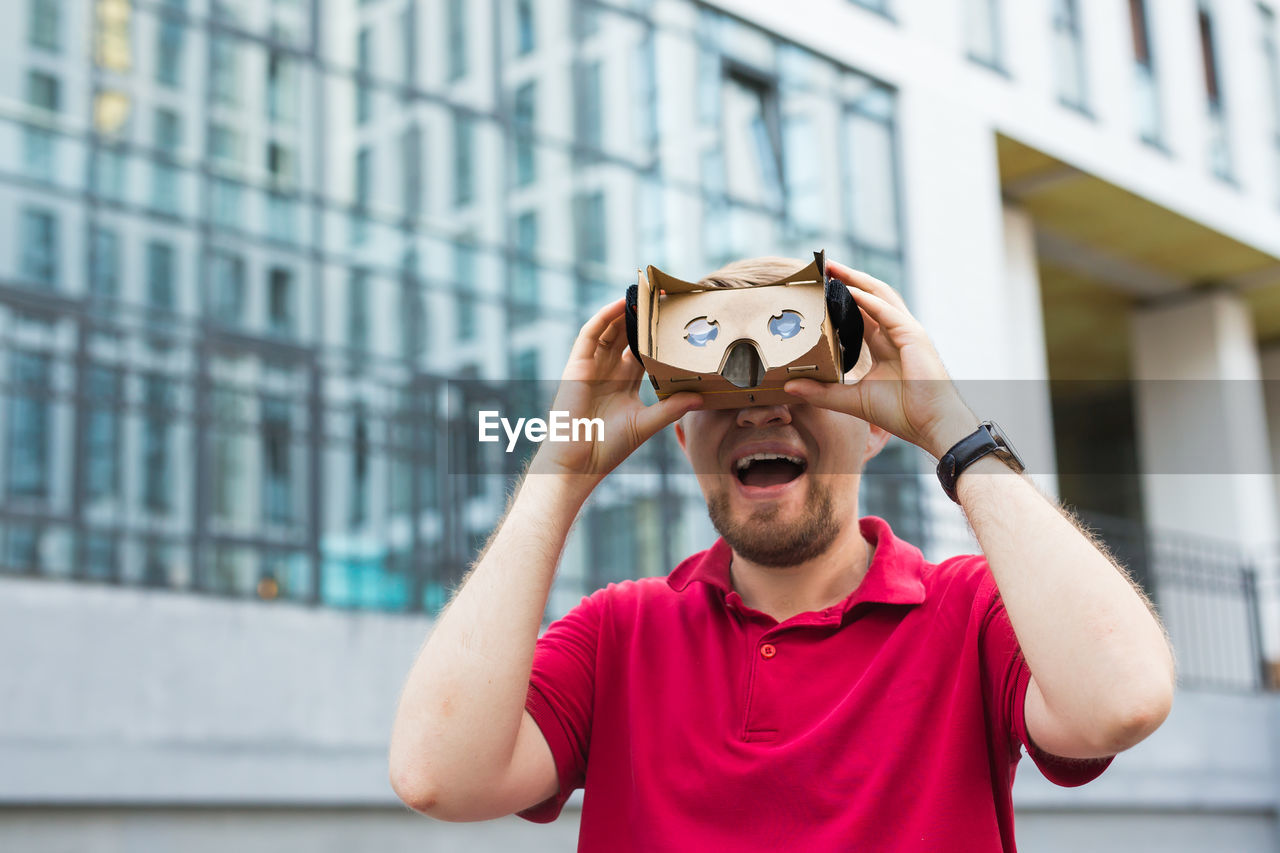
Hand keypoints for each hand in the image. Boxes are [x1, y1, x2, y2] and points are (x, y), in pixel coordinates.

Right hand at [528, 298, 702, 487]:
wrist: (578, 462)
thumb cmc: (608, 447)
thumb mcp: (646, 423)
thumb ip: (671, 408)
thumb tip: (701, 397)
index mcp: (623, 385)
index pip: (641, 353)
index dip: (655, 337)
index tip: (674, 322)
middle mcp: (607, 372)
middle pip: (626, 337)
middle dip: (641, 319)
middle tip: (662, 300)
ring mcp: (591, 367)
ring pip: (609, 330)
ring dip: (624, 312)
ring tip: (644, 295)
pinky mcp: (576, 366)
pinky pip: (590, 334)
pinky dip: (603, 317)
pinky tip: (620, 304)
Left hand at [783, 261, 978, 458]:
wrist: (931, 425)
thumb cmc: (901, 413)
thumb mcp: (852, 400)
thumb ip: (822, 392)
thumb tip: (790, 386)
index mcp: (884, 346)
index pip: (859, 313)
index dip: (840, 300)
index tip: (817, 288)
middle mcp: (895, 333)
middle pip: (869, 297)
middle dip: (846, 280)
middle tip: (822, 267)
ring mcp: (906, 332)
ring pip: (879, 296)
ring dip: (856, 280)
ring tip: (832, 268)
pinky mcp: (914, 336)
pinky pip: (888, 312)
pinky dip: (868, 299)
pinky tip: (850, 290)